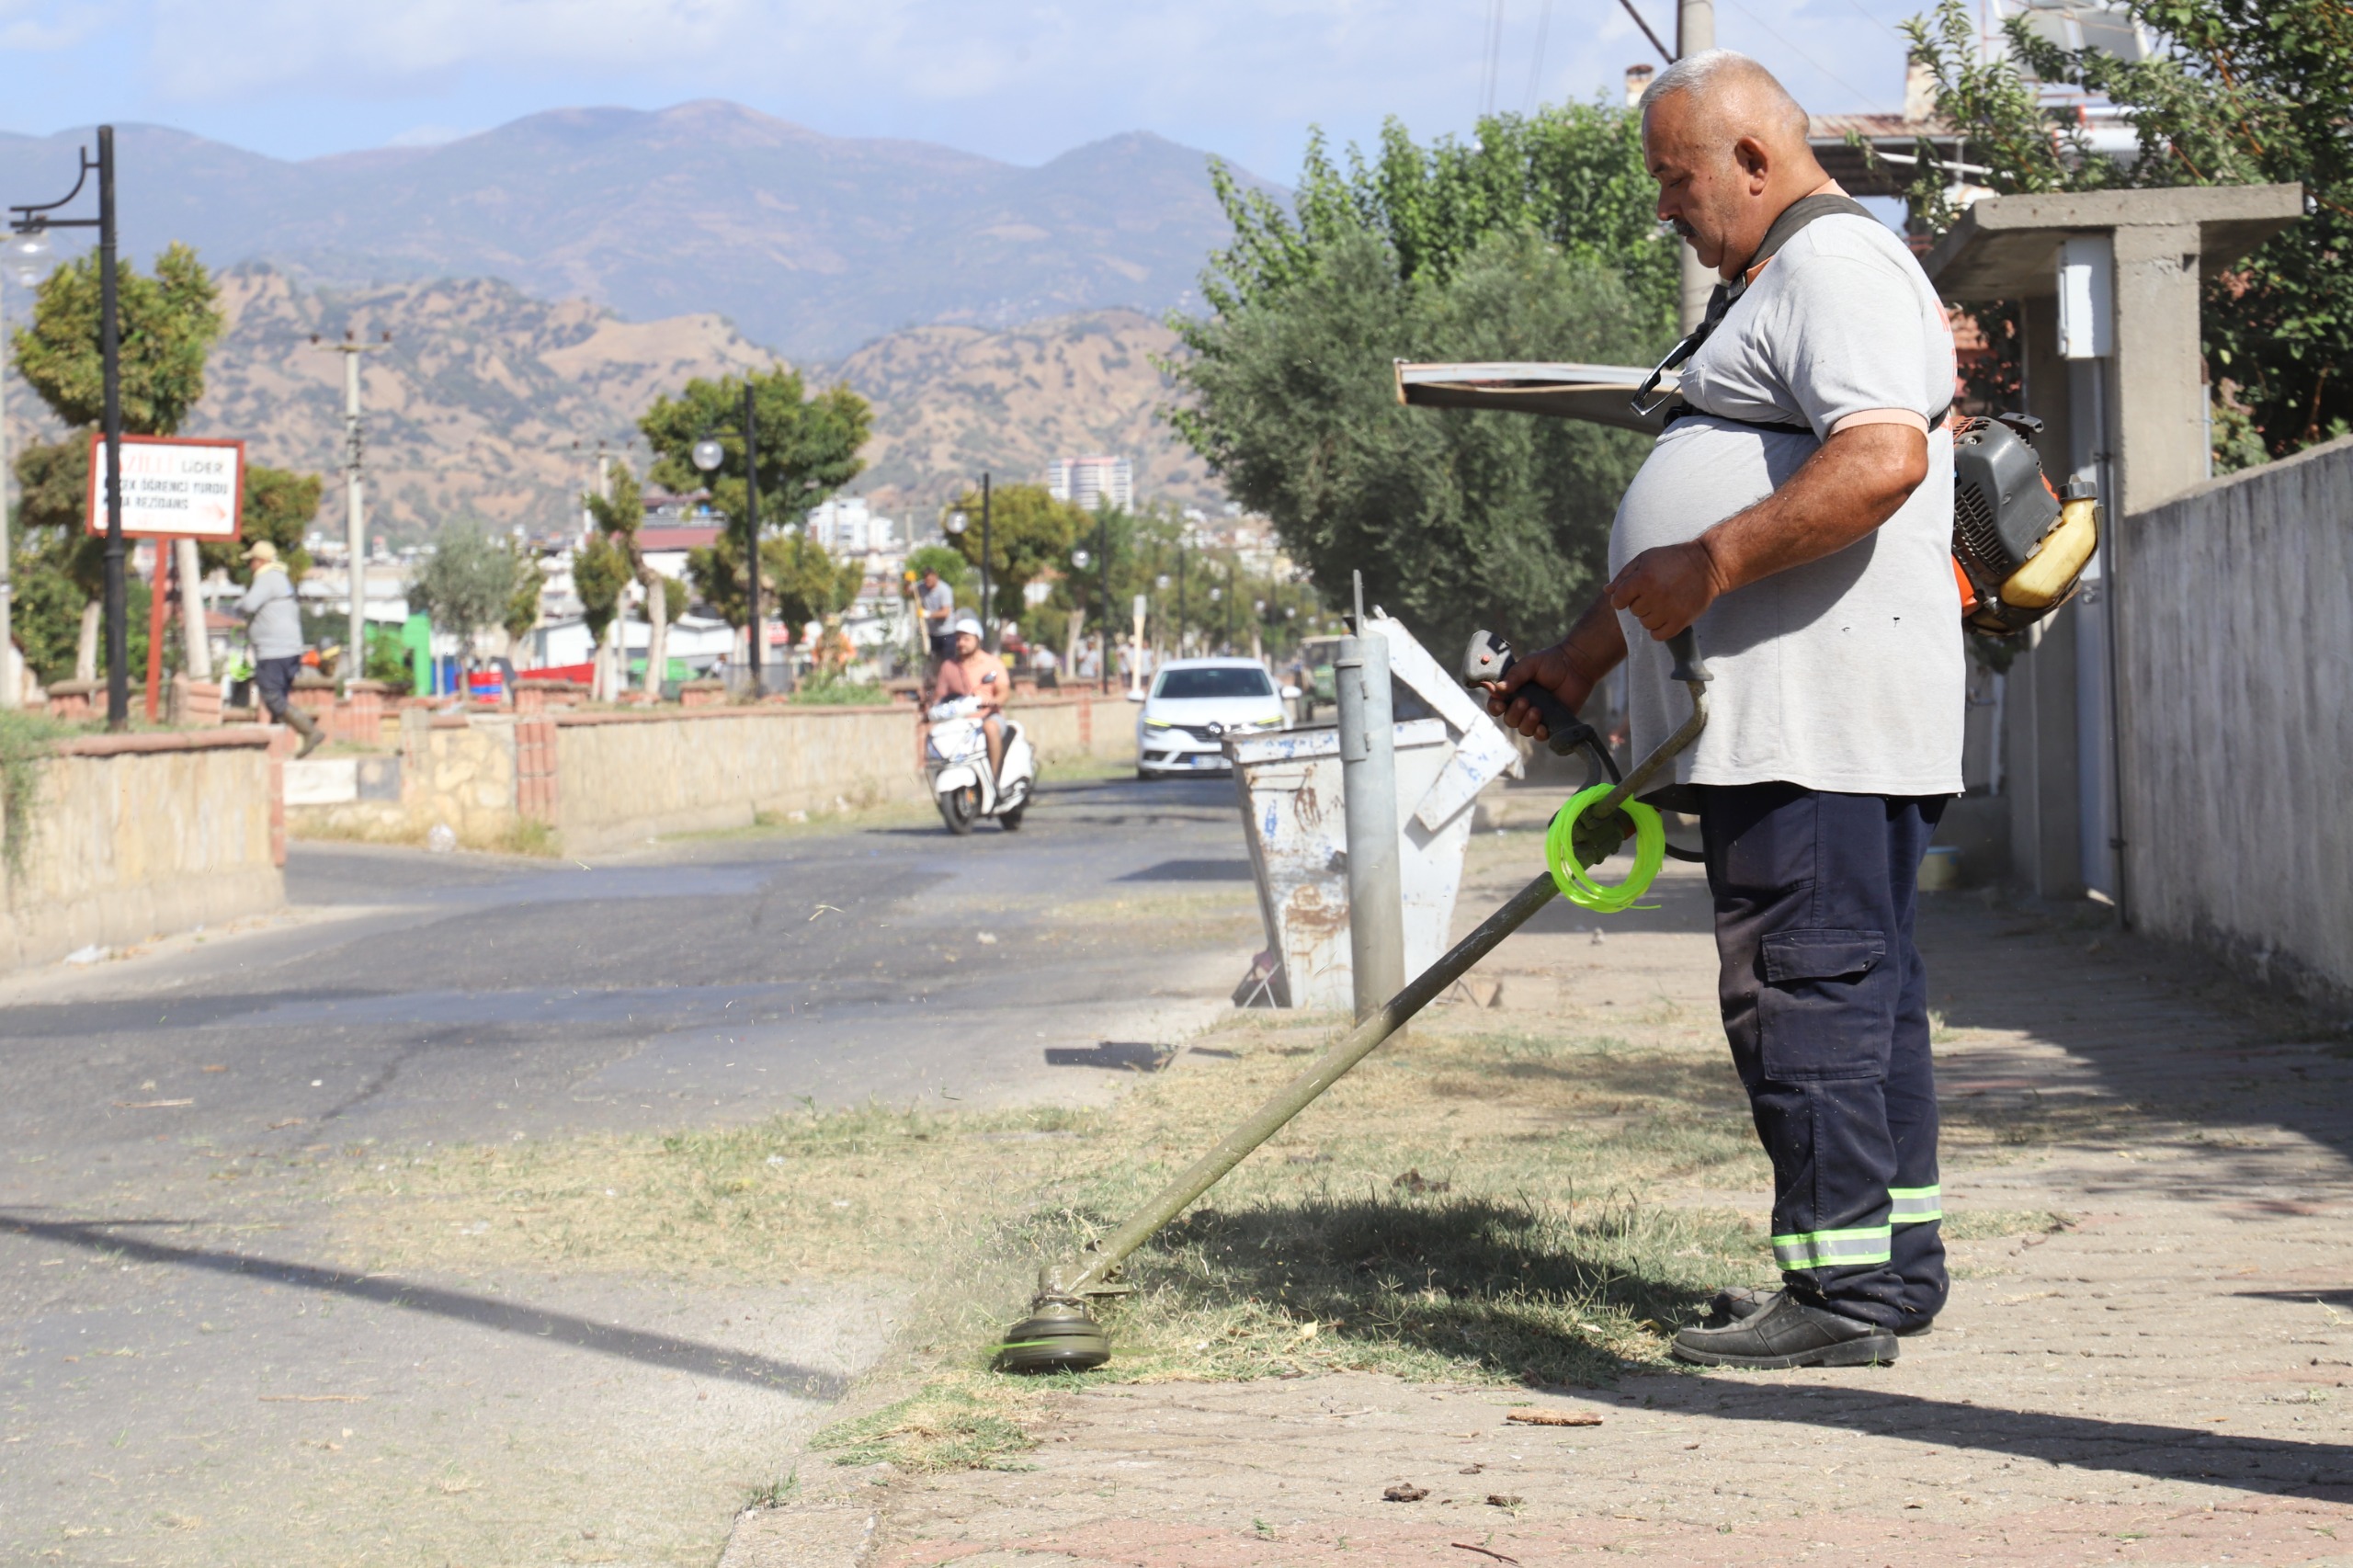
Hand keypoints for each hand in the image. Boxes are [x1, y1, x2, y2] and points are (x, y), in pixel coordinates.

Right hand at [1481, 643, 1598, 743]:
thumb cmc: (1551, 662)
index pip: (1497, 705)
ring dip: (1527, 722)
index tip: (1500, 704)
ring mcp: (1537, 716)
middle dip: (1514, 713)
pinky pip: (1540, 736)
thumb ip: (1515, 675)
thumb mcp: (1530, 664)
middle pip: (1509, 720)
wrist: (1576, 665)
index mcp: (1513, 692)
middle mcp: (1522, 706)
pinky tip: (1542, 727)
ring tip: (1537, 710)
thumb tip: (1499, 689)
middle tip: (1525, 701)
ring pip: (1523, 729)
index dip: (1495, 707)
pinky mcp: (1552, 722)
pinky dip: (1539, 733)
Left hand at [1608, 541, 1724, 639]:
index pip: (1619, 600)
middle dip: (1640, 603)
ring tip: (1663, 603)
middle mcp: (1654, 595)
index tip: (1631, 595)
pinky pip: (1658, 636)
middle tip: (1655, 592)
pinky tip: (1665, 617)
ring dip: (1650, 616)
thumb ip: (1624, 575)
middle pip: (1633, 612)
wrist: (1708, 564)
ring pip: (1645, 624)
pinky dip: (1659, 629)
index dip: (1623, 598)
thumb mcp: (1646, 558)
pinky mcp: (1681, 620)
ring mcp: (1668, 610)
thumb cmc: (1673, 559)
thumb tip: (1607, 591)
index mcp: (1643, 578)